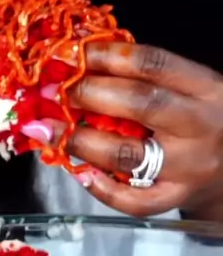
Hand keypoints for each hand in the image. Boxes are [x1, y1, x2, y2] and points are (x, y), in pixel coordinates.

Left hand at [22, 42, 222, 219]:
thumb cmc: (202, 120)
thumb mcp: (189, 89)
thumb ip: (145, 77)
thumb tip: (78, 62)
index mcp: (206, 88)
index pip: (152, 63)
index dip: (105, 56)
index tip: (69, 54)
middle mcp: (199, 126)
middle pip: (139, 104)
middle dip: (88, 94)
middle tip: (54, 92)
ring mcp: (188, 167)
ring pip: (127, 154)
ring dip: (81, 141)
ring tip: (50, 131)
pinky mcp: (175, 198)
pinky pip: (134, 200)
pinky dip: (101, 189)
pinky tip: (80, 173)